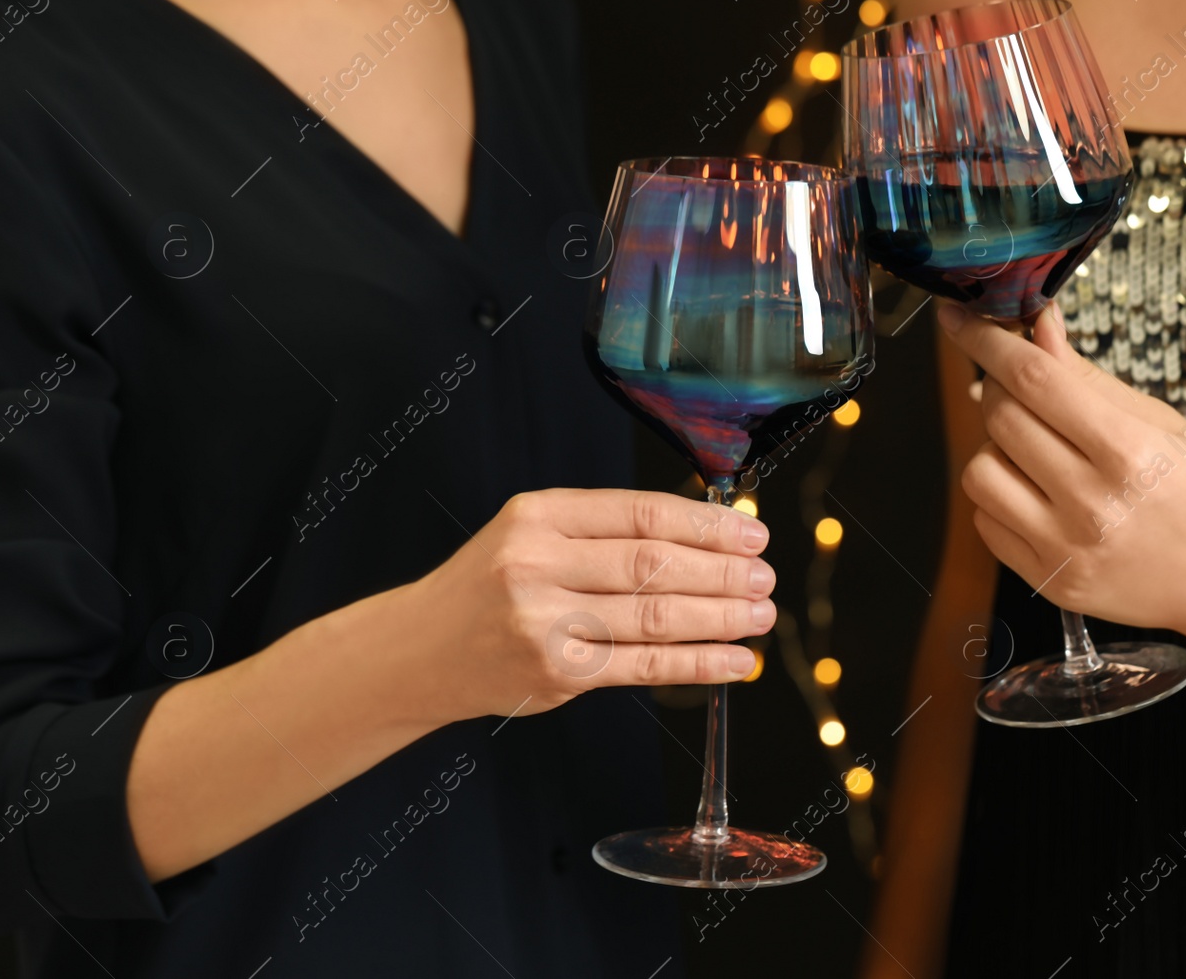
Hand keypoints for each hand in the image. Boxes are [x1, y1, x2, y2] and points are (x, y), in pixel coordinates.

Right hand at [399, 488, 774, 723]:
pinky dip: (699, 663)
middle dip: (721, 571)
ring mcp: (546, 621)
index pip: (641, 513)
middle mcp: (537, 563)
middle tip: (764, 577)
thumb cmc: (491, 586)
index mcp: (539, 514)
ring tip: (760, 615)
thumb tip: (705, 534)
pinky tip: (736, 660)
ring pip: (655, 616)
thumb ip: (605, 530)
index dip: (706, 525)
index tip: (749, 533)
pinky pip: (645, 666)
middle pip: (653, 564)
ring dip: (721, 617)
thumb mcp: (532, 533)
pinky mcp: (557, 672)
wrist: (421, 649)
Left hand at [939, 300, 1185, 642]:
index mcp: (1128, 452)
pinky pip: (987, 521)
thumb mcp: (1162, 424)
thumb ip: (1088, 379)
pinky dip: (1001, 497)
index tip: (961, 319)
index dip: (987, 341)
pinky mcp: (1050, 583)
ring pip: (979, 471)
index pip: (1033, 379)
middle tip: (1022, 389)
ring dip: (995, 448)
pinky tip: (1037, 492)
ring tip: (1037, 451)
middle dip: (998, 389)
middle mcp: (1092, 504)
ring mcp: (1066, 549)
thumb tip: (1037, 327)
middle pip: (1000, 419)